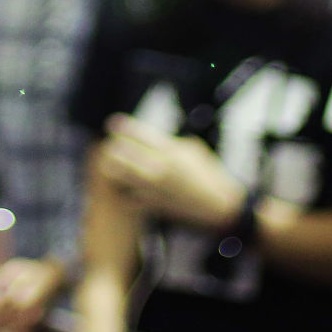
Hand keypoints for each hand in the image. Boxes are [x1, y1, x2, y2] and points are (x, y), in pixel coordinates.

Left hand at [98, 118, 247, 228]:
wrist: (219, 207)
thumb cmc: (210, 175)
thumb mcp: (195, 150)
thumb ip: (173, 143)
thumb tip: (158, 139)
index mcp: (170, 151)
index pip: (138, 134)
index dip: (123, 127)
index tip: (112, 124)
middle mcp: (158, 168)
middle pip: (121, 153)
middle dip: (113, 147)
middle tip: (112, 146)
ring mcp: (153, 188)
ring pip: (118, 175)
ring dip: (113, 167)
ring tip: (112, 165)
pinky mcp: (152, 205)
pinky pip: (127, 196)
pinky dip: (123, 190)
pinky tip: (124, 187)